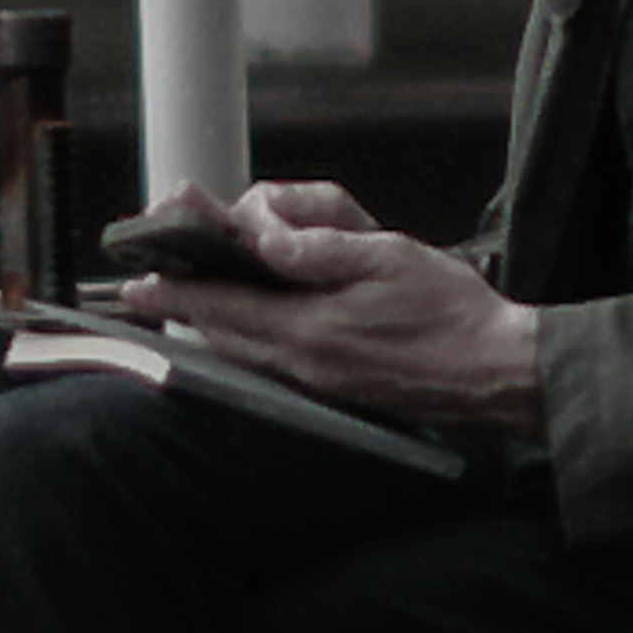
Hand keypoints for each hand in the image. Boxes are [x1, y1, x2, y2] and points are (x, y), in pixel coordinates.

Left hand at [117, 179, 544, 433]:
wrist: (496, 372)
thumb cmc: (452, 309)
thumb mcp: (389, 255)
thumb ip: (321, 249)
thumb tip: (265, 241)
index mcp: (312, 329)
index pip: (225, 305)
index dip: (177, 289)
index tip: (136, 279)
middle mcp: (305, 363)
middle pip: (223, 333)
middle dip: (184, 305)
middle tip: (147, 284)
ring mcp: (318, 383)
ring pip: (242, 352)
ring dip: (211, 324)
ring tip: (186, 300)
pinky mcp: (334, 391)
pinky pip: (269, 365)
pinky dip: (245, 341)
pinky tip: (243, 327)